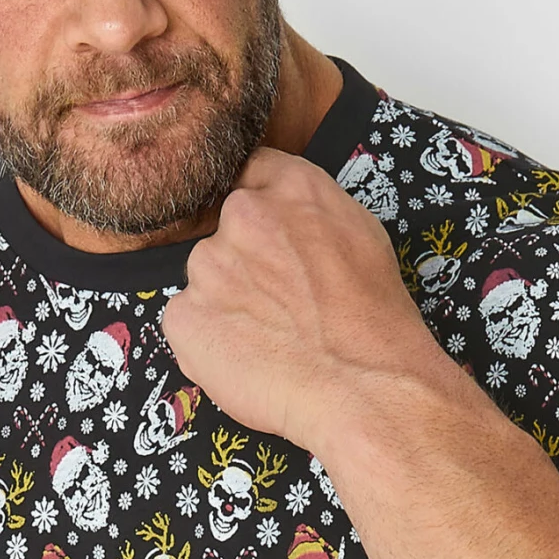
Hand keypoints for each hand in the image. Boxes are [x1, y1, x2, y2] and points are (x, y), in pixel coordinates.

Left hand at [160, 147, 444, 452]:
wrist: (364, 386)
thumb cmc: (375, 322)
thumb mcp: (362, 238)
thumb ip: (312, 216)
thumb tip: (288, 220)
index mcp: (293, 188)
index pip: (252, 173)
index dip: (258, 210)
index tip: (266, 239)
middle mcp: (245, 215)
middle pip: (224, 233)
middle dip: (243, 266)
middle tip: (277, 307)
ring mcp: (208, 264)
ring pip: (206, 281)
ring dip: (224, 305)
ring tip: (267, 341)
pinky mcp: (184, 314)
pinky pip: (186, 324)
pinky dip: (207, 342)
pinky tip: (246, 360)